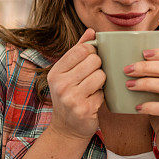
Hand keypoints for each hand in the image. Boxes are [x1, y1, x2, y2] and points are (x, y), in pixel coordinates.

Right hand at [47, 28, 105, 142]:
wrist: (67, 128)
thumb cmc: (69, 95)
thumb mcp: (67, 73)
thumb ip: (78, 50)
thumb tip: (92, 31)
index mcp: (56, 72)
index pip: (82, 49)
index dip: (93, 51)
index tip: (92, 58)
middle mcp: (60, 84)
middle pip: (94, 60)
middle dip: (98, 67)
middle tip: (93, 76)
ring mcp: (71, 98)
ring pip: (101, 75)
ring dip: (102, 82)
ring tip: (93, 88)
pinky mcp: (84, 109)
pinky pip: (103, 93)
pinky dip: (102, 96)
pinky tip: (93, 101)